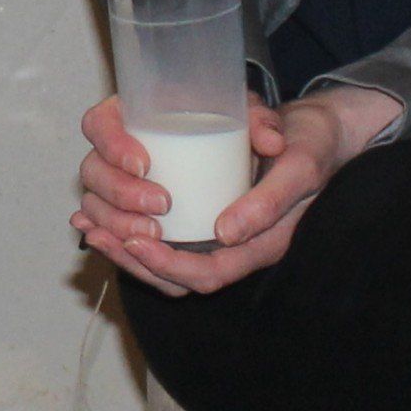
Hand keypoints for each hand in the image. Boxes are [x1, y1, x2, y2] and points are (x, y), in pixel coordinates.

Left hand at [72, 86, 399, 296]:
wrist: (319, 133)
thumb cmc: (311, 147)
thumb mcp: (298, 167)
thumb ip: (268, 201)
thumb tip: (225, 233)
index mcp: (261, 244)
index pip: (207, 274)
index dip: (167, 266)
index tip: (136, 240)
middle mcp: (236, 246)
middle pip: (177, 278)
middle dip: (134, 260)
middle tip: (101, 233)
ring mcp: (219, 234)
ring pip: (166, 262)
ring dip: (124, 249)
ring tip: (90, 228)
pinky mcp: (205, 216)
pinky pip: (165, 238)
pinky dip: (129, 231)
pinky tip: (98, 217)